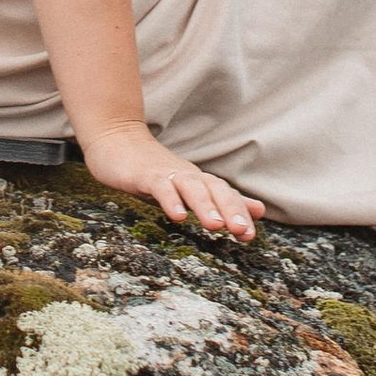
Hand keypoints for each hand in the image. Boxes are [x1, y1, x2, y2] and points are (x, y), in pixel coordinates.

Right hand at [80, 123, 261, 242]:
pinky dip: (171, 200)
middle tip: (243, 232)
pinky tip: (178, 216)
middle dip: (230, 210)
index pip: (226, 196)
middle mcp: (188, 175)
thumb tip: (259, 210)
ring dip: (205, 205)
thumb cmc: (153, 170)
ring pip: (191, 187)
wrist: (116, 140)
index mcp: (199, 181)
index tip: (250, 236)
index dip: (239, 213)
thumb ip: (222, 199)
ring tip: (217, 226)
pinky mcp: (145, 175)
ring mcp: (167, 173)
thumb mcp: (189, 186)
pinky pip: (160, 187)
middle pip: (214, 189)